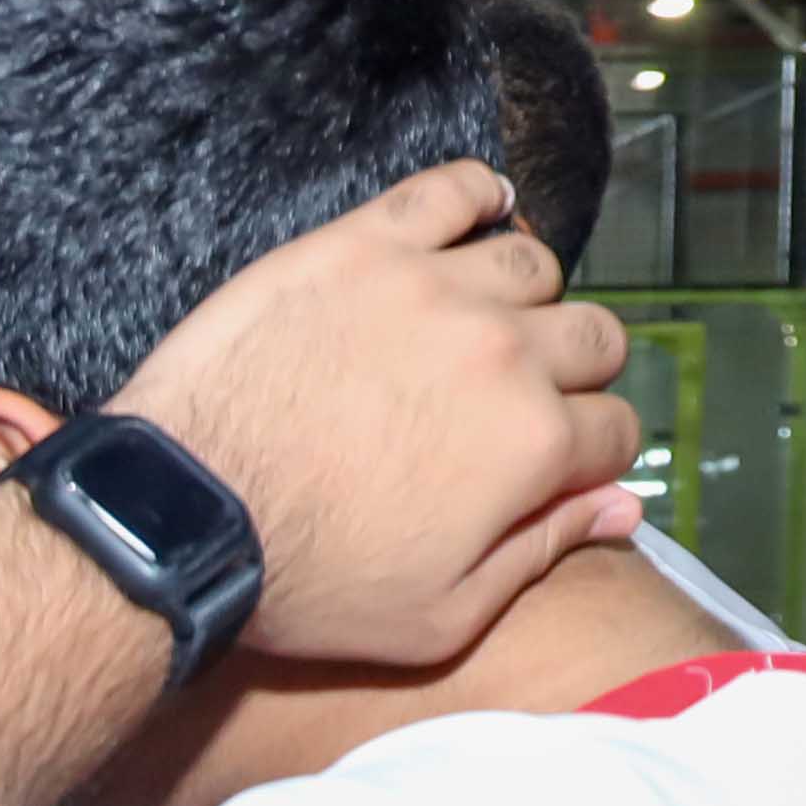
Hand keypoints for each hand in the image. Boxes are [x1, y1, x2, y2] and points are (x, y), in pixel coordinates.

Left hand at [103, 160, 638, 671]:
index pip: (616, 432)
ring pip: (532, 264)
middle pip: (592, 338)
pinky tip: (473, 217)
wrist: (182, 517)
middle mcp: (502, 352)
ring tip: (475, 328)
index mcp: (534, 444)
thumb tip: (624, 508)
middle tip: (511, 399)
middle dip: (571, 375)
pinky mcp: (360, 246)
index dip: (587, 457)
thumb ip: (543, 552)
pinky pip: (448, 190)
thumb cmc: (306, 584)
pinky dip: (472, 196)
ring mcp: (431, 287)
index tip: (548, 466)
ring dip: (520, 298)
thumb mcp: (441, 615)